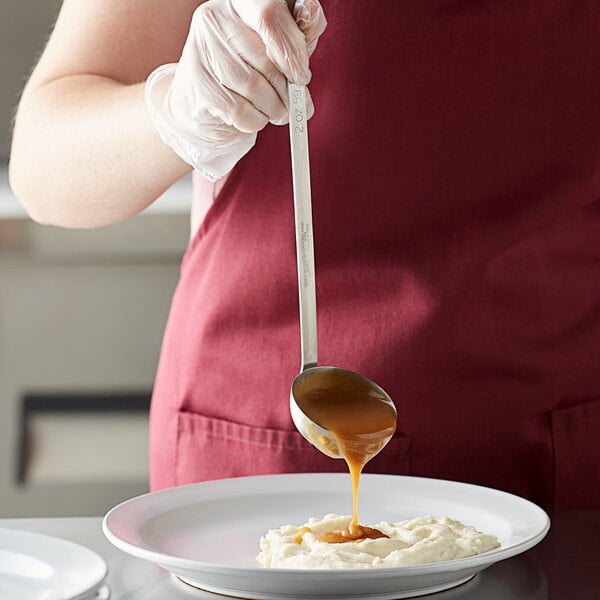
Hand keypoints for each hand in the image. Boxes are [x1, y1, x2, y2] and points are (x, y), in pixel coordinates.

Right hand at [145, 0, 326, 180]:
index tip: (302, 75)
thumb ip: (299, 31)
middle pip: (266, 61)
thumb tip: (311, 14)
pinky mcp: (198, 86)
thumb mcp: (282, 45)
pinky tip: (253, 115)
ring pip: (254, 89)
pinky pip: (241, 112)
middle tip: (294, 102)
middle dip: (287, 91)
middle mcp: (214, 19)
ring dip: (274, 109)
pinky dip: (256, 121)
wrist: (207, 103)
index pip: (270, 15)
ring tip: (274, 110)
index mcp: (241, 2)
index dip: (291, 49)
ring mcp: (201, 52)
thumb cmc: (252, 69)